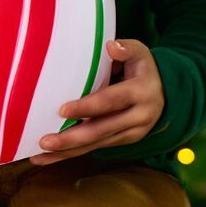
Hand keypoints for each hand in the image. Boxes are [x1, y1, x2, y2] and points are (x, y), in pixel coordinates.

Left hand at [30, 39, 164, 165]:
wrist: (166, 92)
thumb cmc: (142, 67)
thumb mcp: (140, 52)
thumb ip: (126, 49)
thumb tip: (111, 47)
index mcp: (141, 92)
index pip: (111, 101)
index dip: (87, 107)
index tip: (62, 110)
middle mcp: (138, 117)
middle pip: (101, 130)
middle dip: (72, 139)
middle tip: (44, 142)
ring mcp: (131, 133)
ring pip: (96, 145)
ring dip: (67, 152)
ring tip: (39, 156)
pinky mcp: (122, 141)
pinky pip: (95, 148)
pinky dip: (72, 154)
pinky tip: (49, 158)